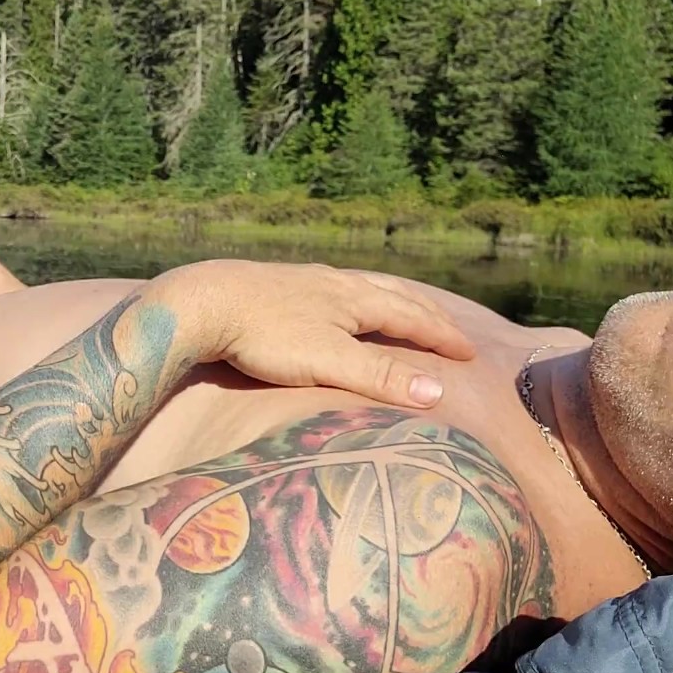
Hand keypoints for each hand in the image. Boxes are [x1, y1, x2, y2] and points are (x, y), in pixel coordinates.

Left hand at [156, 260, 476, 407]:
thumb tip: (436, 392)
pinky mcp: (277, 285)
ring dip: (391, 299)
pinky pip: (333, 287)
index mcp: (355, 299)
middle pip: (393, 295)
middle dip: (426, 313)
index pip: (413, 317)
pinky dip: (354, 296)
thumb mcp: (327, 360)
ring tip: (402, 306)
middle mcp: (336, 283)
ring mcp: (306, 281)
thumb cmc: (264, 334)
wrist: (202, 302)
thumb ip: (379, 376)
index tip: (470, 352)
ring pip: (362, 286)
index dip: (442, 337)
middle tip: (450, 327)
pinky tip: (337, 300)